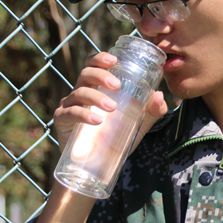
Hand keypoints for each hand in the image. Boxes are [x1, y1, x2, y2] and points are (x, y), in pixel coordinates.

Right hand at [53, 52, 167, 147]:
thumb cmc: (114, 137)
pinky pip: (71, 113)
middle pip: (85, 74)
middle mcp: (80, 92)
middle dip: (101, 75)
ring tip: (112, 108)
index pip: (93, 65)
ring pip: (79, 92)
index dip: (100, 58)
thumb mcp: (137, 124)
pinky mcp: (62, 121)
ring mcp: (69, 105)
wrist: (98, 164)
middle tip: (116, 86)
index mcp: (96, 87)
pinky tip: (97, 120)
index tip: (114, 59)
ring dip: (96, 97)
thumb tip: (159, 96)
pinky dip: (84, 114)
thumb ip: (151, 111)